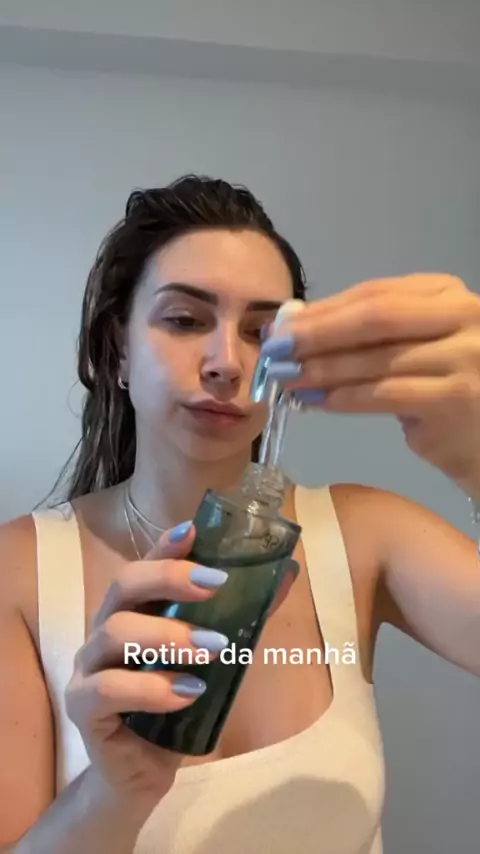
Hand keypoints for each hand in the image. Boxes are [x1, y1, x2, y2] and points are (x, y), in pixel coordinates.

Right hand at [65, 522, 229, 806]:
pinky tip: (186, 694)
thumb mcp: (214, 660)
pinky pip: (107, 688)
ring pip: (115, 633)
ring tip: (214, 648)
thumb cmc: (175, 707)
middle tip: (214, 585)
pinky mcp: (82, 707)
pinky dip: (150, 688)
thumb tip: (287, 575)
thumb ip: (241, 619)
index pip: (146, 565)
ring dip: (168, 636)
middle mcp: (106, 629)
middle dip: (169, 578)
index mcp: (135, 612)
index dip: (167, 546)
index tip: (195, 530)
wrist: (139, 773)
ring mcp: (89, 666)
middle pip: (124, 585)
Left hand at [262, 274, 479, 492]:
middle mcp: (465, 316)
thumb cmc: (447, 390)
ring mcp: (464, 357)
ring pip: (376, 359)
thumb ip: (370, 334)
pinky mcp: (455, 399)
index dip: (324, 310)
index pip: (376, 294)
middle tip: (275, 351)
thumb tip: (298, 326)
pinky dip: (345, 399)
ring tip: (288, 380)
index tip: (281, 325)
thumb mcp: (416, 348)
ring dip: (323, 370)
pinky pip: (384, 395)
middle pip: (376, 318)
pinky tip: (317, 403)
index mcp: (448, 294)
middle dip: (318, 334)